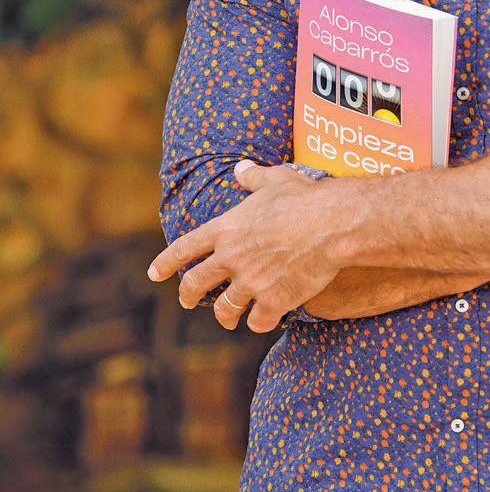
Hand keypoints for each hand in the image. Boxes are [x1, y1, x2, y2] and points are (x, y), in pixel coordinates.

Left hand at [147, 161, 343, 332]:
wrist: (332, 225)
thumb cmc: (305, 198)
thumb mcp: (275, 179)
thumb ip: (253, 177)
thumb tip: (241, 169)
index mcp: (226, 229)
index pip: (185, 248)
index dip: (166, 262)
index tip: (154, 274)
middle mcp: (232, 258)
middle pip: (196, 284)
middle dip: (188, 295)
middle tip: (188, 301)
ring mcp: (251, 282)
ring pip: (225, 309)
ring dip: (225, 316)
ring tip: (228, 319)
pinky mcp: (273, 301)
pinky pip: (257, 322)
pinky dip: (259, 322)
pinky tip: (264, 320)